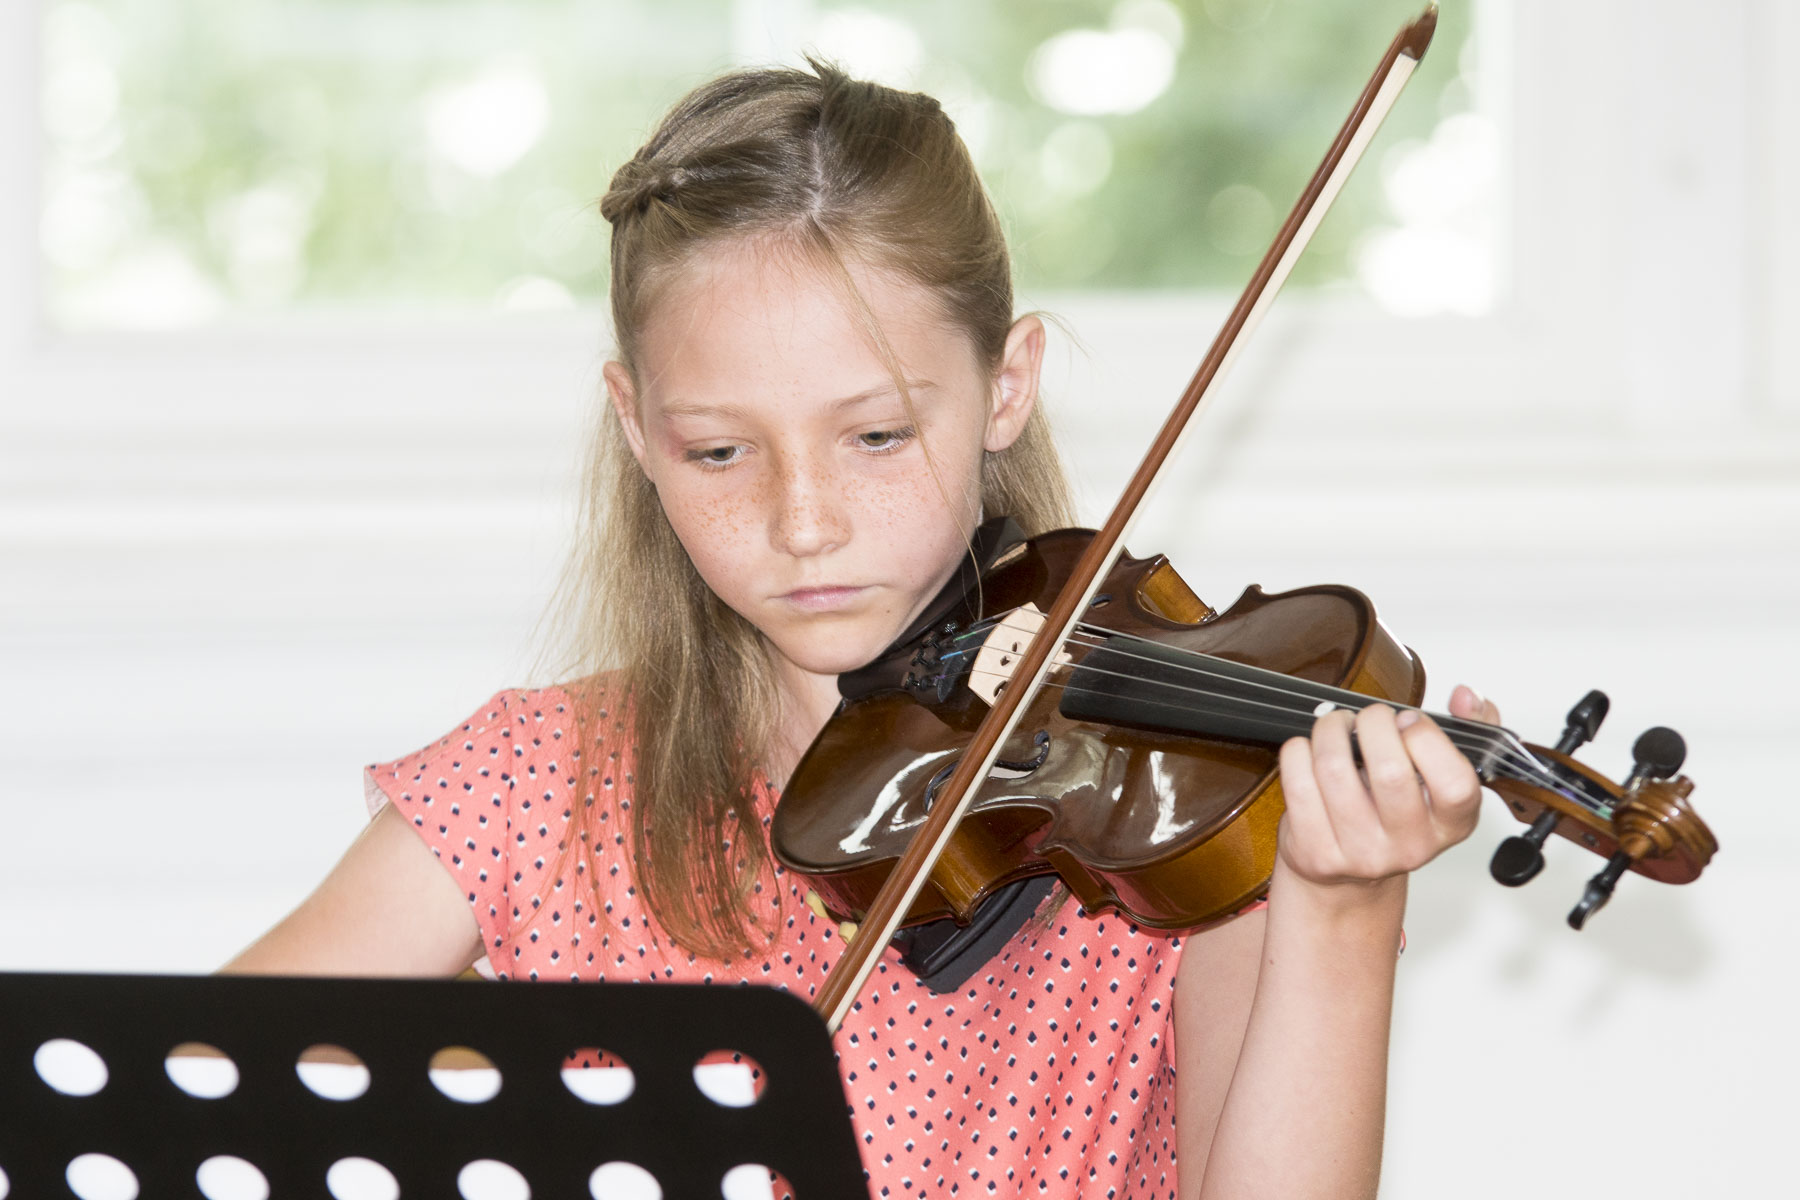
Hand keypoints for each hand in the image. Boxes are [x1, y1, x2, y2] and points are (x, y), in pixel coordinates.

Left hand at [1275, 684, 1501, 889]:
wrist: (1349, 873)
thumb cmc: (1396, 811)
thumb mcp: (1442, 774)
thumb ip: (1471, 727)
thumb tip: (1465, 695)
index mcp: (1451, 824)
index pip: (1456, 784)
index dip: (1428, 739)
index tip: (1408, 721)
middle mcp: (1411, 845)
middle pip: (1390, 771)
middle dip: (1372, 723)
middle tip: (1368, 718)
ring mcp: (1362, 853)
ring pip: (1335, 770)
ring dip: (1329, 730)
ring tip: (1336, 727)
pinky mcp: (1318, 853)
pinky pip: (1298, 784)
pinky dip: (1298, 752)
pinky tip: (1309, 752)